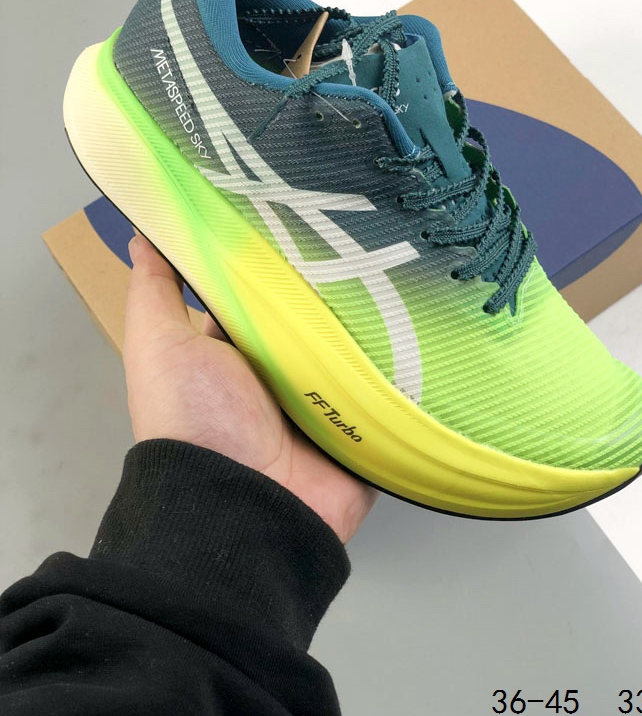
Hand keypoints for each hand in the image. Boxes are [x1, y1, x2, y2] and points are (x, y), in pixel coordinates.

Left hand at [124, 233, 376, 542]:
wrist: (244, 507)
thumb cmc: (194, 423)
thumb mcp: (160, 345)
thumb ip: (156, 291)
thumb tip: (143, 234)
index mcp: (237, 350)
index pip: (263, 290)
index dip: (277, 256)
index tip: (303, 208)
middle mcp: (281, 372)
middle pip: (315, 314)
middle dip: (335, 283)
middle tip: (368, 234)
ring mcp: (325, 400)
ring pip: (356, 345)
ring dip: (373, 321)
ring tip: (405, 269)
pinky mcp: (362, 426)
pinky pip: (390, 387)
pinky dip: (402, 365)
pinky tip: (424, 326)